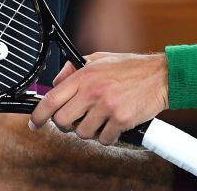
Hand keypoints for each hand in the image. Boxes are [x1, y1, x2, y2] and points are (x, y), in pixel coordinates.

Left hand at [28, 52, 168, 144]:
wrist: (161, 76)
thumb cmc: (132, 68)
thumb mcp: (100, 58)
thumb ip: (75, 69)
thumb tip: (55, 82)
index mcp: (85, 75)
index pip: (51, 99)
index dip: (38, 115)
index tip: (35, 123)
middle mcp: (93, 91)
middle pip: (63, 121)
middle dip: (67, 124)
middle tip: (78, 119)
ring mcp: (107, 106)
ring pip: (82, 133)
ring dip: (90, 130)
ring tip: (102, 118)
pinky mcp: (121, 120)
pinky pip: (104, 139)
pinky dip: (107, 137)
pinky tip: (114, 125)